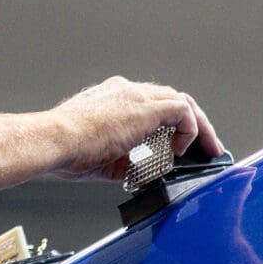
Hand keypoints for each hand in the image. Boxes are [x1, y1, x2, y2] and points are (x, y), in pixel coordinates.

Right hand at [46, 76, 222, 181]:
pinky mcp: (145, 108)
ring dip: (199, 126)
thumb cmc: (65, 149)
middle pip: (171, 98)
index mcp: (112, 99)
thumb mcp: (103, 158)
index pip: (150, 104)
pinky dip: (189, 131)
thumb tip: (142, 171)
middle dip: (192, 122)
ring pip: (181, 101)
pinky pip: (182, 112)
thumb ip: (126, 159)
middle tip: (204, 144)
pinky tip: (181, 151)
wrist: (55, 140)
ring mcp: (136, 97)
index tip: (176, 143)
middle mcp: (126, 91)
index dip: (168, 124)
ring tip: (207, 148)